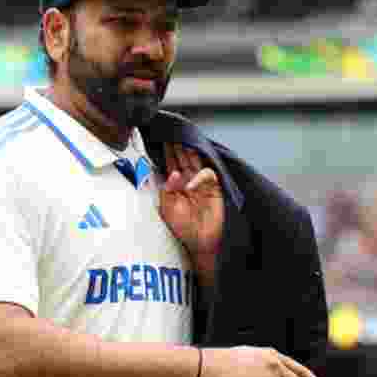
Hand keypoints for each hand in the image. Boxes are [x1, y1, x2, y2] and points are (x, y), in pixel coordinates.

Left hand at [158, 144, 223, 270]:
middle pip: (184, 159)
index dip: (167, 153)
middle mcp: (188, 182)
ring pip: (196, 162)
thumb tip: (172, 174)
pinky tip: (190, 184)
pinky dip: (199, 176)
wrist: (200, 242)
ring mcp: (202, 184)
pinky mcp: (214, 188)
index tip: (161, 141)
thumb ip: (167, 190)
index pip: (171, 164)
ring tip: (182, 143)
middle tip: (172, 135)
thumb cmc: (183, 229)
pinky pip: (208, 175)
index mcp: (176, 186)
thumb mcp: (167, 209)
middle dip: (178, 147)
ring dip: (189, 153)